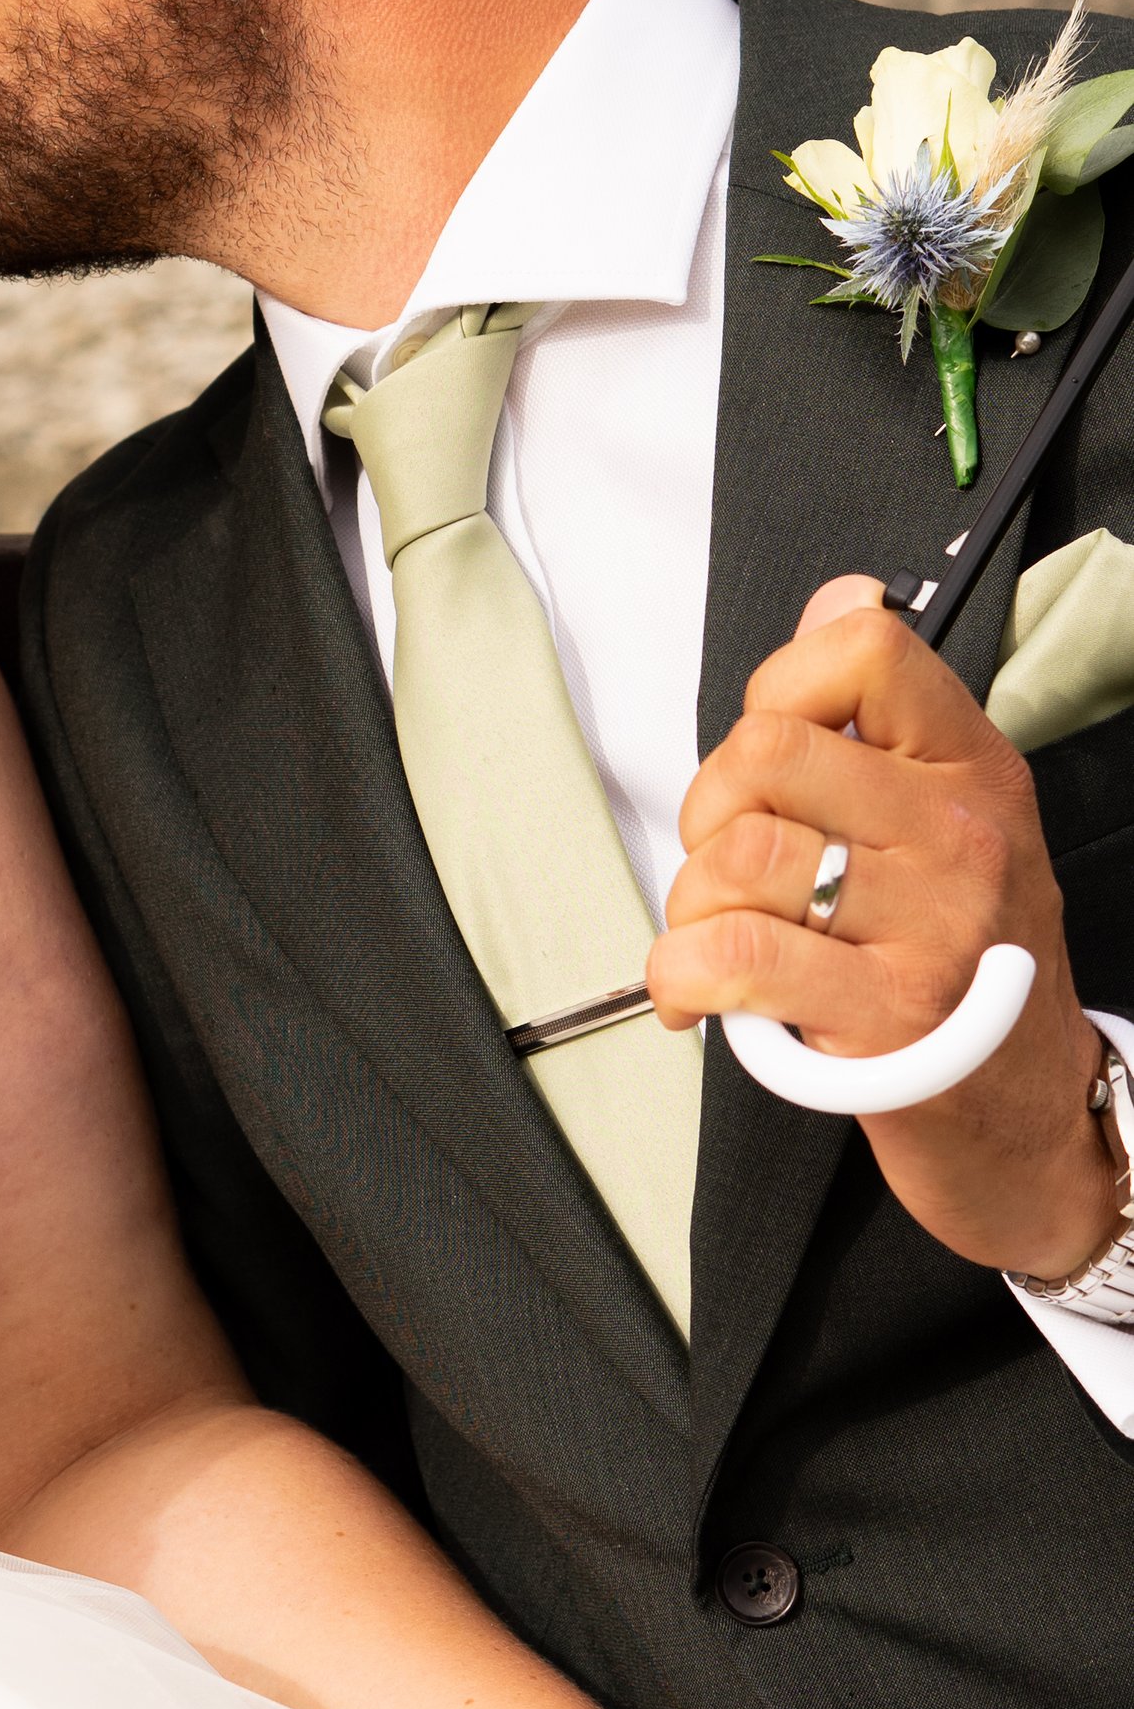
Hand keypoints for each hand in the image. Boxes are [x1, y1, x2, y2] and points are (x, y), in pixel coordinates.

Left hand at [650, 574, 1116, 1276]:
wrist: (1026, 1114)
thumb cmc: (969, 967)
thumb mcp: (944, 818)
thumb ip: (877, 716)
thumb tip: (837, 594)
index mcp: (968, 768)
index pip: (862, 648)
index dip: (773, 688)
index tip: (767, 761)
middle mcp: (958, 832)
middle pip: (765, 749)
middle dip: (708, 808)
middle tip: (729, 865)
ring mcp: (929, 921)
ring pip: (737, 851)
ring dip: (691, 904)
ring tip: (722, 939)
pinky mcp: (888, 1011)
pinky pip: (732, 950)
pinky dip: (681, 973)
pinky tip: (696, 993)